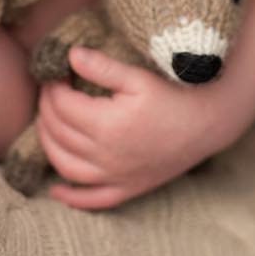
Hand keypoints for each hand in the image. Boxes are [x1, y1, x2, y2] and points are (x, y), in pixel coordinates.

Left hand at [36, 46, 218, 210]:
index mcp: (107, 125)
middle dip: (46, 109)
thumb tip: (69, 55)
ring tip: (45, 123)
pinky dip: (71, 198)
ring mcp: (116, 176)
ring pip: (66, 166)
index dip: (52, 87)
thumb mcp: (138, 77)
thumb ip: (102, 67)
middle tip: (48, 91)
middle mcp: (106, 156)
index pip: (62, 106)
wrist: (209, 124)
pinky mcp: (128, 188)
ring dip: (48, 145)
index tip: (54, 73)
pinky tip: (56, 191)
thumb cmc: (175, 95)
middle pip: (59, 133)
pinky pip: (93, 200)